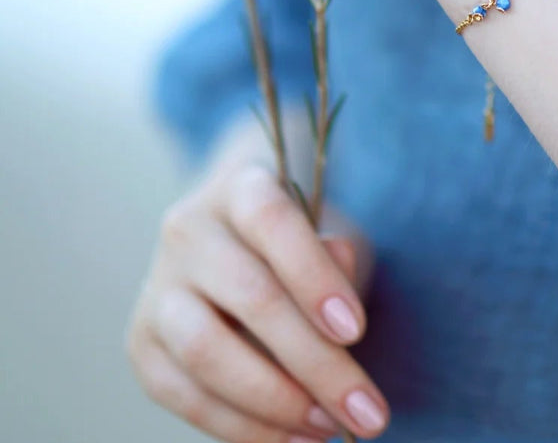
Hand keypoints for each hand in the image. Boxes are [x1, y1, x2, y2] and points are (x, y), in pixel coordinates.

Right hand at [125, 159, 389, 440]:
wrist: (236, 240)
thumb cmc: (300, 241)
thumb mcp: (332, 231)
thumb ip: (340, 260)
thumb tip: (339, 310)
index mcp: (241, 187)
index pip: (272, 220)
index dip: (313, 275)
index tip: (357, 331)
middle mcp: (189, 229)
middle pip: (251, 297)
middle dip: (316, 363)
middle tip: (368, 413)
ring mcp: (157, 286)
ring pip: (207, 352)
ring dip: (276, 402)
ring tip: (328, 428)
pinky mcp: (140, 343)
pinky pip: (185, 396)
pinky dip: (241, 428)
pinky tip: (291, 440)